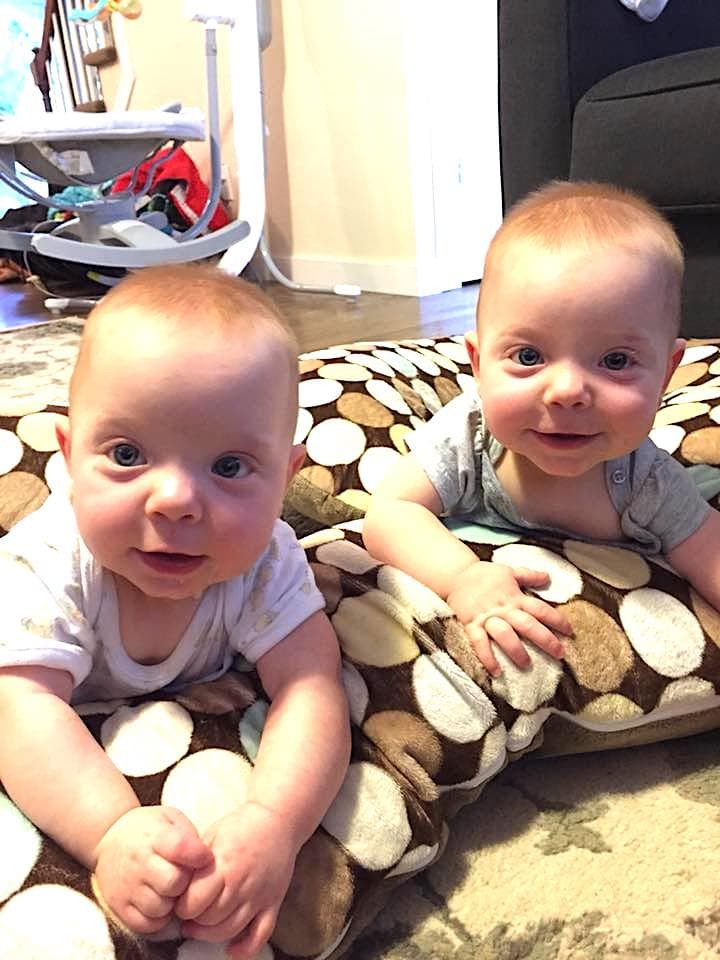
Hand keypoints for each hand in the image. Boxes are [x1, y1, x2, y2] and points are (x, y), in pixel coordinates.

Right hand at [93, 806, 212, 934]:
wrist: (109, 837)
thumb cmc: (149, 829)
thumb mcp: (170, 818)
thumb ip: (189, 836)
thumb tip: (206, 861)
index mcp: (155, 836)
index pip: (181, 848)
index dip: (199, 856)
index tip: (204, 858)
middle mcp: (138, 862)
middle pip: (174, 882)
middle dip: (186, 882)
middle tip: (185, 877)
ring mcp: (127, 886)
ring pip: (160, 907)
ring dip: (172, 903)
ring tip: (170, 890)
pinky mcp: (119, 906)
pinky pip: (146, 924)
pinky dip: (158, 919)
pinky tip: (160, 903)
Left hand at [176, 802, 297, 958]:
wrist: (278, 820)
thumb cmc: (243, 826)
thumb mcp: (213, 835)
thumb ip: (197, 862)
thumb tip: (179, 885)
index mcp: (224, 865)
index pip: (194, 902)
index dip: (182, 906)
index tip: (180, 901)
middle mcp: (241, 884)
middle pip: (209, 919)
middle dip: (194, 920)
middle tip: (190, 913)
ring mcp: (259, 896)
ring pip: (230, 930)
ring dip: (211, 934)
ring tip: (202, 926)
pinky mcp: (273, 903)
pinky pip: (260, 934)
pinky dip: (245, 948)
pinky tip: (232, 950)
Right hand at [447, 561, 571, 675]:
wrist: (456, 575)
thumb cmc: (484, 574)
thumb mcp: (508, 571)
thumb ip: (529, 576)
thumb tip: (548, 577)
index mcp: (514, 596)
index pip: (540, 609)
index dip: (556, 620)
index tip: (569, 632)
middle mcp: (503, 608)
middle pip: (527, 624)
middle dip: (545, 639)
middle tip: (559, 653)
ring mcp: (487, 618)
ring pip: (504, 635)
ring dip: (516, 650)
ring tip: (527, 665)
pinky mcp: (471, 624)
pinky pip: (479, 643)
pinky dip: (487, 657)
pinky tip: (496, 672)